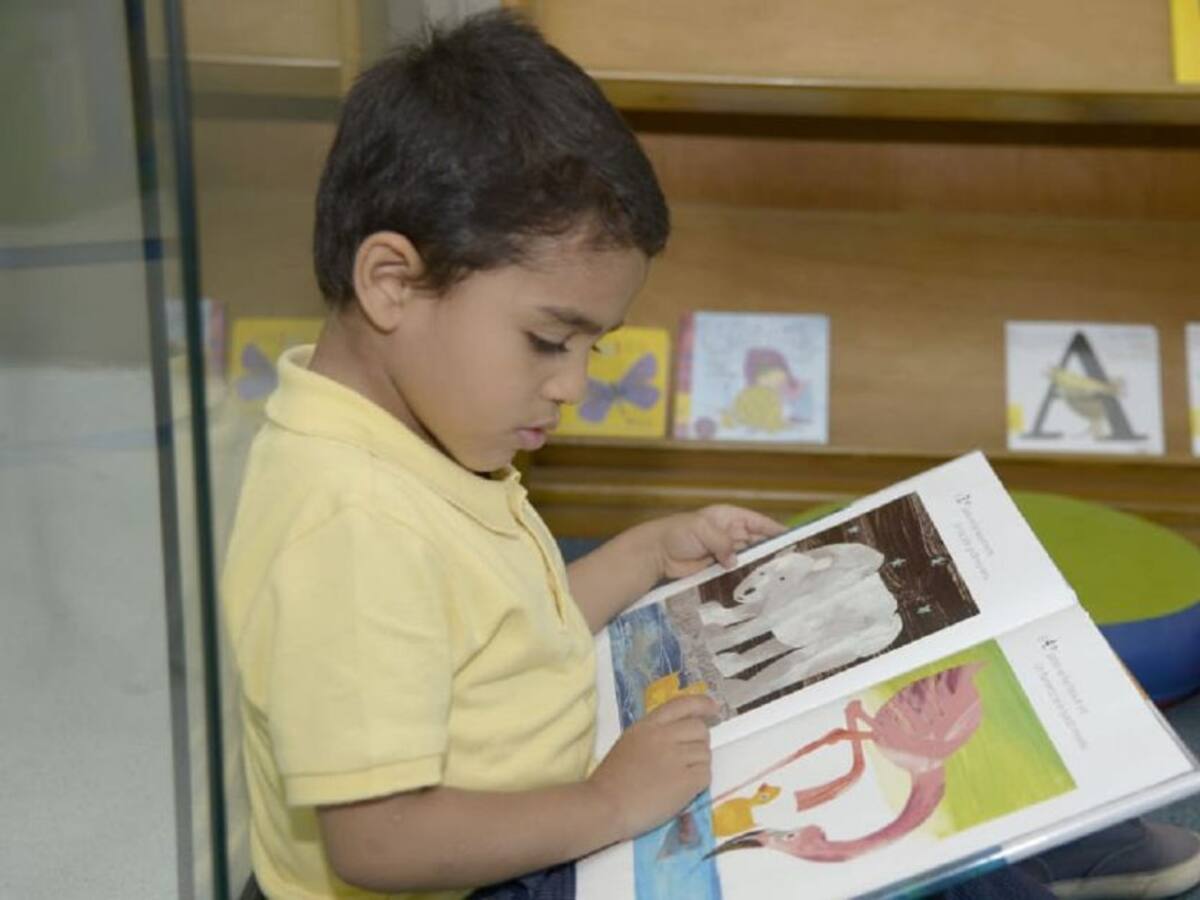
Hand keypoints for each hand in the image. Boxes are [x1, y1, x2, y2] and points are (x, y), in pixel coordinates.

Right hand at [587, 695, 717, 839]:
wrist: (605, 805)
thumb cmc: (611, 779)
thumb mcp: (630, 742)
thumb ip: (654, 734)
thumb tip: (679, 735)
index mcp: (648, 725)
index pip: (682, 704)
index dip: (702, 704)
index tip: (713, 708)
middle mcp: (664, 736)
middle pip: (700, 729)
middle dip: (699, 742)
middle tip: (688, 758)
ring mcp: (676, 758)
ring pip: (705, 754)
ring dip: (698, 765)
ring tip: (679, 778)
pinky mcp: (686, 781)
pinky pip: (705, 775)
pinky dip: (699, 783)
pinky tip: (682, 790)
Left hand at [657, 505, 785, 578]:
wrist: (657, 553)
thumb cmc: (677, 533)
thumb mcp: (701, 530)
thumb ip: (722, 543)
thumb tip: (735, 561)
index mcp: (728, 516)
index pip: (757, 521)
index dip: (774, 528)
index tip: (791, 536)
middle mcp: (730, 531)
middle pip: (757, 539)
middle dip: (771, 547)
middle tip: (790, 559)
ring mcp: (725, 549)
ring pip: (749, 555)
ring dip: (760, 562)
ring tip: (779, 570)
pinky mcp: (718, 565)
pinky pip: (737, 568)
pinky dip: (746, 573)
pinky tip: (759, 579)